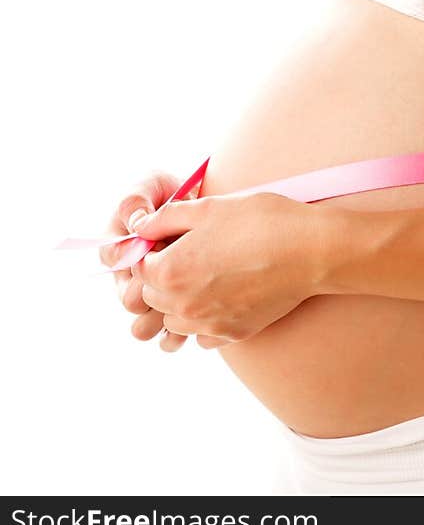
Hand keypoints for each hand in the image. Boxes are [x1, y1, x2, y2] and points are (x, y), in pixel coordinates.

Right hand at [99, 172, 190, 353]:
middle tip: (183, 271)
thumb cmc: (174, 195)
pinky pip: (169, 338)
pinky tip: (203, 314)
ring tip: (194, 294)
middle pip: (130, 302)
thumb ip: (138, 199)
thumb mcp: (154, 185)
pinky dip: (183, 332)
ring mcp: (149, 301)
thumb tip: (138, 225)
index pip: (115, 262)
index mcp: (118, 250)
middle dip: (155, 287)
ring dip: (165, 315)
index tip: (162, 241)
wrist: (208, 213)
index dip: (137, 256)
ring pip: (144, 327)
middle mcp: (128, 280)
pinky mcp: (174, 315)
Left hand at [130, 190, 324, 346]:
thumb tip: (140, 227)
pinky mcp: (233, 333)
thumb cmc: (260, 222)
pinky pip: (203, 335)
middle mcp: (183, 305)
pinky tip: (225, 294)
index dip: (153, 249)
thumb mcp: (208, 207)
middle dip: (163, 276)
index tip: (172, 237)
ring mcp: (209, 324)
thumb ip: (166, 218)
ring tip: (207, 274)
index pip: (139, 267)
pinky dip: (205, 319)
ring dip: (181, 301)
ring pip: (175, 320)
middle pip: (153, 296)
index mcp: (171, 271)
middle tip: (191, 252)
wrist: (310, 250)